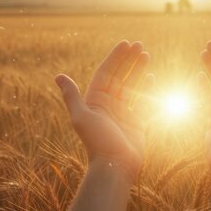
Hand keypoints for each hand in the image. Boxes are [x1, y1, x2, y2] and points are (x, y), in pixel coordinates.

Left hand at [55, 40, 154, 181]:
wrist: (115, 166)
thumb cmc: (97, 142)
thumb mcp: (82, 117)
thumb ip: (72, 96)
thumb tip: (58, 76)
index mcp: (95, 101)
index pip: (106, 73)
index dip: (115, 58)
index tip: (125, 44)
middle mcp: (109, 106)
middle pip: (120, 77)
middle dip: (129, 60)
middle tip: (139, 45)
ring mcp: (124, 113)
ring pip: (133, 86)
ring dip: (139, 70)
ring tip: (146, 55)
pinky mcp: (137, 123)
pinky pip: (144, 102)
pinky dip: (148, 89)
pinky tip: (152, 76)